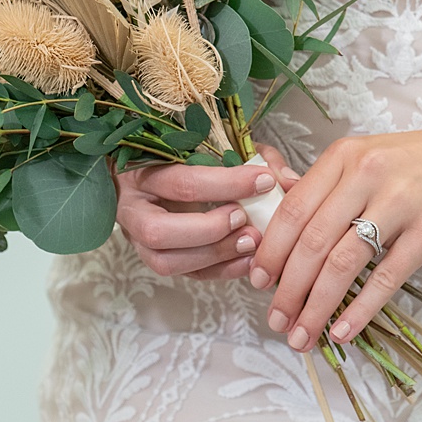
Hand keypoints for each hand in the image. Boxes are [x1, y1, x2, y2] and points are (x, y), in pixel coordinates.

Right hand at [116, 143, 299, 279]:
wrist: (153, 175)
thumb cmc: (189, 158)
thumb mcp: (220, 146)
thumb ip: (255, 157)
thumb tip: (287, 180)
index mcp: (143, 172)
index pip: (181, 182)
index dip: (225, 184)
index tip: (263, 181)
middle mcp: (134, 210)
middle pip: (160, 231)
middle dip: (209, 229)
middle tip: (244, 218)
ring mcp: (140, 241)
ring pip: (166, 262)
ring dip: (213, 255)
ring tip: (251, 242)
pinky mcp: (159, 259)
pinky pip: (186, 274)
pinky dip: (221, 270)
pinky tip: (248, 260)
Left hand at [247, 109, 421, 350]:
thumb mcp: (369, 156)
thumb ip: (327, 183)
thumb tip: (279, 209)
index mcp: (343, 157)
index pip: (293, 209)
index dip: (270, 249)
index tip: (256, 281)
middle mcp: (366, 175)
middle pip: (311, 241)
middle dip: (287, 288)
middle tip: (275, 320)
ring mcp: (399, 203)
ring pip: (343, 263)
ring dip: (316, 306)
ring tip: (302, 335)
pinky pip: (386, 277)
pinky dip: (360, 309)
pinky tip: (342, 331)